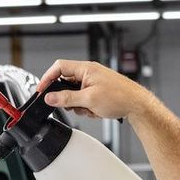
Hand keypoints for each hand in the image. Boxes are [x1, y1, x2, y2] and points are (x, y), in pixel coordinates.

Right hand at [37, 59, 152, 120]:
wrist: (137, 106)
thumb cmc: (120, 97)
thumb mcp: (88, 100)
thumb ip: (66, 98)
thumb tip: (50, 98)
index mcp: (86, 68)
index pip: (59, 67)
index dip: (47, 78)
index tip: (41, 90)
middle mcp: (89, 73)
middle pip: (66, 83)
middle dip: (68, 98)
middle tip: (74, 106)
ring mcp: (94, 83)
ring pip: (75, 95)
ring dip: (79, 105)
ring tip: (91, 110)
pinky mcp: (98, 92)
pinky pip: (84, 100)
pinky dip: (88, 108)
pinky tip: (97, 111)